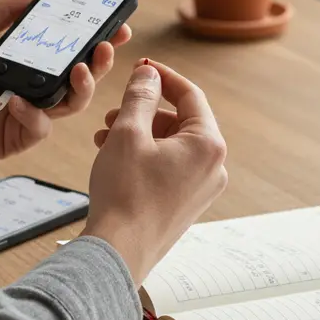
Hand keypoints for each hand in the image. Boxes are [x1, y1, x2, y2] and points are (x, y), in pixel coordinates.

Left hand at [0, 0, 131, 178]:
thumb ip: (6, 9)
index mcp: (26, 57)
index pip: (70, 46)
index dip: (96, 37)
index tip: (117, 25)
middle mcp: (32, 84)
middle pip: (81, 75)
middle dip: (100, 61)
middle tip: (106, 47)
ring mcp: (27, 111)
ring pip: (71, 103)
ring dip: (82, 87)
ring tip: (80, 71)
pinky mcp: (16, 137)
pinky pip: (41, 126)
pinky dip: (36, 114)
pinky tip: (20, 103)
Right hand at [82, 58, 227, 284]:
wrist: (118, 251)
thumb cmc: (124, 193)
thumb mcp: (128, 132)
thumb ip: (141, 96)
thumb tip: (149, 74)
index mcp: (208, 145)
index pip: (190, 95)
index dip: (162, 77)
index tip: (141, 67)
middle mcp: (213, 167)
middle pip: (180, 121)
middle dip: (144, 112)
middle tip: (113, 113)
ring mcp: (201, 189)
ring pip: (171, 144)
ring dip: (140, 134)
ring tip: (106, 137)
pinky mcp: (186, 204)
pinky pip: (169, 166)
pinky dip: (144, 155)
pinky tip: (115, 158)